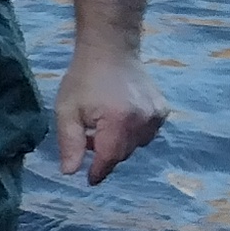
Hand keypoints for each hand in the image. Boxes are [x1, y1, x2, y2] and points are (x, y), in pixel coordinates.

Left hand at [54, 47, 167, 184]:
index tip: (89, 180)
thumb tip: (70, 173)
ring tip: (103, 125)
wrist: (111, 50)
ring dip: (119, 143)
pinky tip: (121, 117)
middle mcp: (142, 120)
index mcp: (118, 121)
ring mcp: (156, 115)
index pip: (110, 158)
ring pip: (136, 145)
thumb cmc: (84, 79)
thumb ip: (70, 143)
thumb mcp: (66, 110)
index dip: (98, 172)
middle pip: (123, 153)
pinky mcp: (163, 110)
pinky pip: (147, 134)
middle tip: (89, 139)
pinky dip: (133, 133)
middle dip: (105, 153)